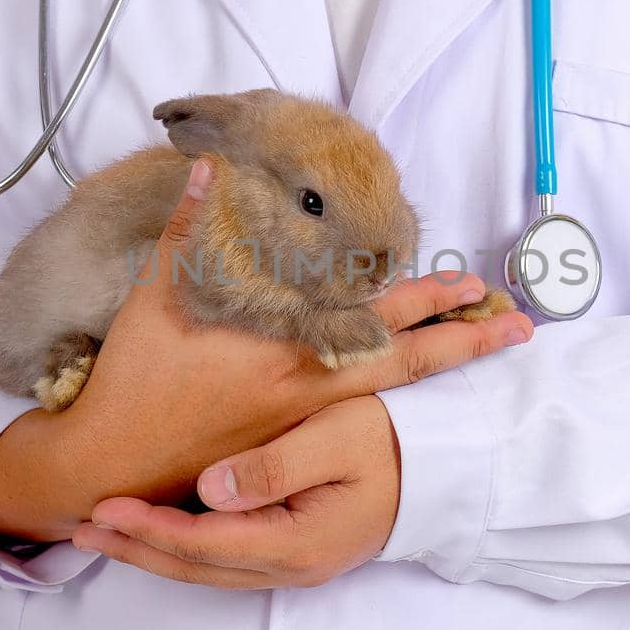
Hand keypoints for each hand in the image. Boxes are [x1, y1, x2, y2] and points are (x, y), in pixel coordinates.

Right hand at [0, 159, 531, 541]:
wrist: (113, 462)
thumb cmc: (135, 378)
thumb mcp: (158, 293)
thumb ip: (188, 228)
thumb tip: (209, 167)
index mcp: (285, 344)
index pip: (376, 318)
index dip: (428, 301)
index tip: (473, 286)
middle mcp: (308, 383)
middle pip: (404, 359)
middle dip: (462, 339)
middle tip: (516, 324)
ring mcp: (304, 418)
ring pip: (390, 390)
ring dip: (441, 367)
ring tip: (489, 350)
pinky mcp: (289, 442)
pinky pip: (360, 417)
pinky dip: (400, 401)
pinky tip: (421, 394)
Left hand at [73, 395, 401, 587]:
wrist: (447, 466)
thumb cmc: (395, 442)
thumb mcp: (337, 441)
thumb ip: (274, 468)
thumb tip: (211, 491)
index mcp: (297, 542)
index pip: (203, 543)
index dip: (147, 529)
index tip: (101, 509)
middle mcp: (291, 565)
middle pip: (195, 567)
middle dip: (136, 548)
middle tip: (81, 527)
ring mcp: (295, 562)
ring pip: (207, 568)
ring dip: (154, 551)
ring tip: (106, 531)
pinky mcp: (297, 547)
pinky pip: (226, 558)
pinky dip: (184, 547)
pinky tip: (161, 529)